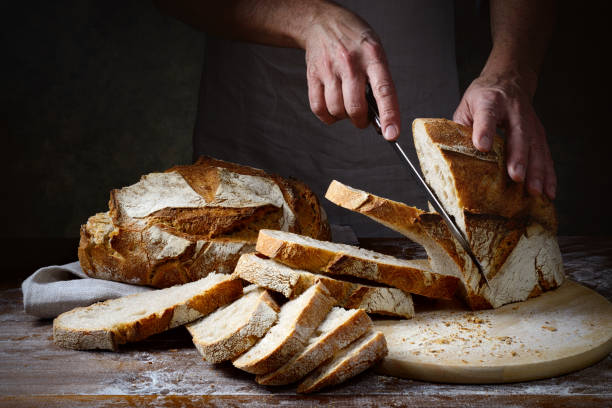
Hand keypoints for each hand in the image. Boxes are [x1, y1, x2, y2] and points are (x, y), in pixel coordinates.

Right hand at [300, 6, 399, 139]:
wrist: (322, 22)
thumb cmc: (354, 41)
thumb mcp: (375, 53)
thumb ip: (379, 82)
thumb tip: (381, 117)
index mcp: (372, 56)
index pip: (384, 91)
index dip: (389, 115)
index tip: (392, 135)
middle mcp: (350, 63)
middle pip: (355, 107)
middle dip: (361, 121)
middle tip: (363, 119)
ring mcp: (329, 69)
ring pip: (336, 110)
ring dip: (343, 117)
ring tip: (347, 107)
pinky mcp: (313, 75)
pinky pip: (318, 108)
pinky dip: (327, 116)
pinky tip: (332, 109)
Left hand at [453, 73, 555, 198]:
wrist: (509, 80)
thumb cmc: (483, 97)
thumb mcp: (466, 107)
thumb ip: (462, 129)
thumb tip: (454, 158)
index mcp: (489, 102)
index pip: (487, 116)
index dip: (485, 131)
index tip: (482, 146)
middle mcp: (513, 111)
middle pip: (518, 134)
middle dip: (518, 157)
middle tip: (516, 177)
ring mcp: (530, 122)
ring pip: (536, 147)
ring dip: (537, 171)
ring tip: (534, 191)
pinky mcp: (539, 133)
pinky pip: (545, 155)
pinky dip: (548, 174)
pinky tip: (548, 191)